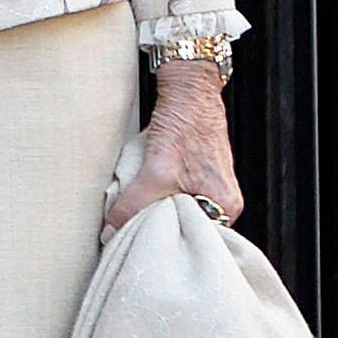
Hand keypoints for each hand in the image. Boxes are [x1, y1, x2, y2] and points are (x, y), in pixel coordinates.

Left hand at [105, 54, 244, 231]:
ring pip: (175, 210)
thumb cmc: (186, 126)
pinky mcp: (194, 174)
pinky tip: (141, 194)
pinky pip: (171, 194)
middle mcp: (223, 200)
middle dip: (159, 230)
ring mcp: (210, 186)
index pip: (195, 240)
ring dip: (154, 211)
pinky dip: (154, 196)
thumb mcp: (156, 173)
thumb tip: (111, 234)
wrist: (188, 91)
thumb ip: (134, 206)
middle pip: (185, 227)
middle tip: (132, 233)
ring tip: (135, 212)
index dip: (168, 244)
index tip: (141, 246)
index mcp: (226, 205)